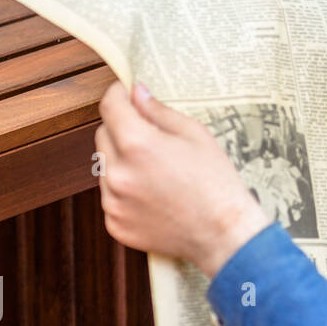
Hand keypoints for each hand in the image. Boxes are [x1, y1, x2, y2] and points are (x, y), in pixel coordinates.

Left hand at [95, 81, 271, 276]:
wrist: (223, 233)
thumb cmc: (216, 182)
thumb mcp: (195, 135)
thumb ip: (159, 111)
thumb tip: (137, 93)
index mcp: (137, 145)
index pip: (110, 107)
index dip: (118, 94)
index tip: (126, 92)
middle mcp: (117, 173)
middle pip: (103, 134)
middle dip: (121, 128)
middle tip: (150, 135)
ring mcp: (113, 201)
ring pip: (106, 166)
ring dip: (123, 160)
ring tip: (157, 170)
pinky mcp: (115, 223)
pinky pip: (111, 195)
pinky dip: (126, 190)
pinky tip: (154, 193)